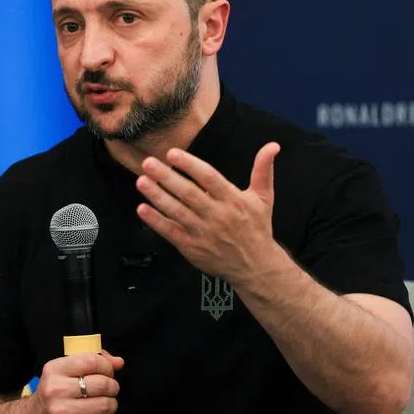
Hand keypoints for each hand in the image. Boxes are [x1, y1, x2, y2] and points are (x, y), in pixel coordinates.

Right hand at [27, 351, 123, 413]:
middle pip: (102, 384)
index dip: (106, 366)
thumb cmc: (55, 393)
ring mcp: (62, 413)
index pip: (91, 361)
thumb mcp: (65, 371)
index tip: (107, 372)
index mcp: (54, 370)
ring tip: (105, 404)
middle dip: (112, 386)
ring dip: (112, 404)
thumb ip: (92, 362)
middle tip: (109, 390)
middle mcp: (56, 390)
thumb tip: (119, 362)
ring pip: (106, 405)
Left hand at [135, 143, 284, 284]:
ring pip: (176, 211)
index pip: (209, 178)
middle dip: (166, 177)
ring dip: (157, 196)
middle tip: (148, 163)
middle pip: (188, 193)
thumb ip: (263, 170)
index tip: (172, 153)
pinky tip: (142, 209)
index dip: (190, 165)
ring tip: (141, 181)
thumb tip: (272, 146)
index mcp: (233, 200)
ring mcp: (203, 232)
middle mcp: (217, 215)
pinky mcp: (192, 247)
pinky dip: (155, 221)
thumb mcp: (264, 198)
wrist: (256, 267)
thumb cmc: (257, 228)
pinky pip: (170, 231)